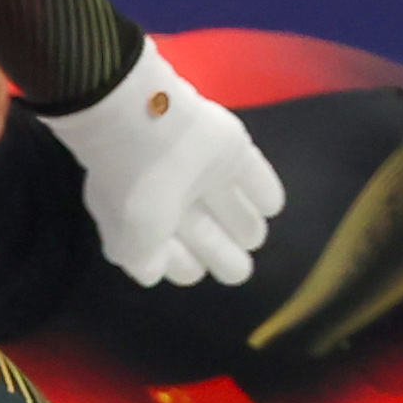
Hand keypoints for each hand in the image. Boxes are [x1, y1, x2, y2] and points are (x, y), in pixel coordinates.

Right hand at [39, 38, 284, 287]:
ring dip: (241, 222)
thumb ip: (143, 261)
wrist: (146, 125)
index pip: (164, 247)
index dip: (180, 263)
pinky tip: (274, 206)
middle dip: (218, 251)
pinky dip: (262, 190)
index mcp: (139, 217)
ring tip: (256, 239)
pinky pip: (251, 175)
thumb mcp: (129, 241)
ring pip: (225, 203)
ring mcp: (200, 171)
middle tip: (239, 272)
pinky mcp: (229, 150)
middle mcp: (170, 195)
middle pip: (200, 230)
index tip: (195, 275)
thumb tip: (152, 276)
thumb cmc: (135, 191)